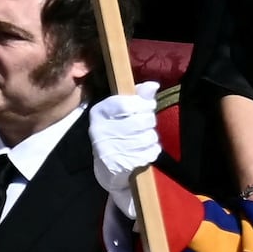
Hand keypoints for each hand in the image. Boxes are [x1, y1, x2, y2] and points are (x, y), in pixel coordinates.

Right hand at [84, 91, 165, 209]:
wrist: (106, 166)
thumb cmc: (117, 131)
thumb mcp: (121, 111)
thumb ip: (138, 96)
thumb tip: (153, 85)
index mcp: (99, 112)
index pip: (126, 104)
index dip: (144, 104)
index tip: (148, 107)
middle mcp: (100, 130)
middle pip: (141, 121)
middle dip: (150, 122)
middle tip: (146, 124)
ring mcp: (110, 148)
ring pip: (148, 137)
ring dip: (152, 138)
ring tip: (144, 138)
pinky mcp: (121, 164)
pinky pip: (150, 153)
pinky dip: (152, 151)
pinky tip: (144, 150)